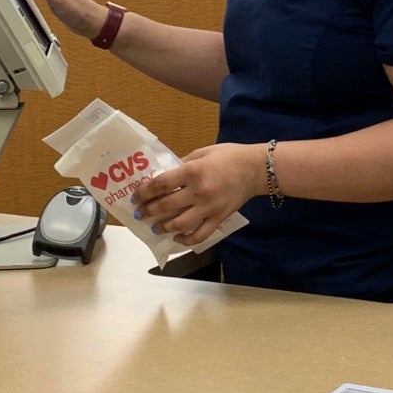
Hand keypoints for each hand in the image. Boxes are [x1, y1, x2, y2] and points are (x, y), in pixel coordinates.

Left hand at [133, 144, 263, 247]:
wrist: (256, 168)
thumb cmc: (229, 156)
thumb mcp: (202, 153)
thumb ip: (183, 164)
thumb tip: (165, 176)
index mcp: (193, 171)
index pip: (161, 184)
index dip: (145, 191)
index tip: (136, 196)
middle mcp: (199, 191)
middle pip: (166, 206)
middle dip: (149, 211)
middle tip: (140, 213)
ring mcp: (209, 207)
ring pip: (180, 224)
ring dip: (164, 227)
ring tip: (156, 227)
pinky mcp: (219, 218)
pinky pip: (200, 234)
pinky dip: (186, 240)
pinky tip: (177, 238)